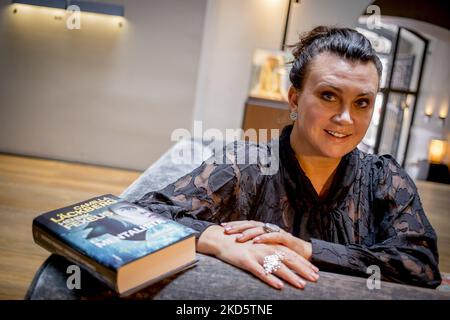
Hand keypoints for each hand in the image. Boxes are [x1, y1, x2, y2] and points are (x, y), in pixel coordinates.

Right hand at [197, 225, 318, 289]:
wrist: (221, 238)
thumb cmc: (240, 243)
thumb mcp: (258, 245)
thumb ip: (271, 251)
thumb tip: (283, 261)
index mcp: (270, 244)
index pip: (291, 254)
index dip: (304, 263)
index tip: (316, 271)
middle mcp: (266, 248)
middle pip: (288, 259)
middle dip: (303, 270)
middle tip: (315, 279)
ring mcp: (256, 254)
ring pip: (277, 266)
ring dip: (290, 276)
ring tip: (301, 285)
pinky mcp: (246, 260)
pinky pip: (260, 272)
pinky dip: (270, 279)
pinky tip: (279, 286)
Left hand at [221, 220, 313, 261]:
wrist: (305, 255)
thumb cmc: (284, 251)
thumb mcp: (267, 247)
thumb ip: (255, 244)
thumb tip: (239, 244)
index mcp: (264, 229)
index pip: (247, 224)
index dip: (235, 224)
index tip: (222, 226)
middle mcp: (270, 228)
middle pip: (251, 224)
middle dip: (238, 227)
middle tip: (225, 230)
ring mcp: (278, 232)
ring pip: (261, 229)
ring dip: (249, 233)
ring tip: (238, 238)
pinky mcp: (287, 238)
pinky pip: (275, 236)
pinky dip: (265, 238)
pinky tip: (256, 241)